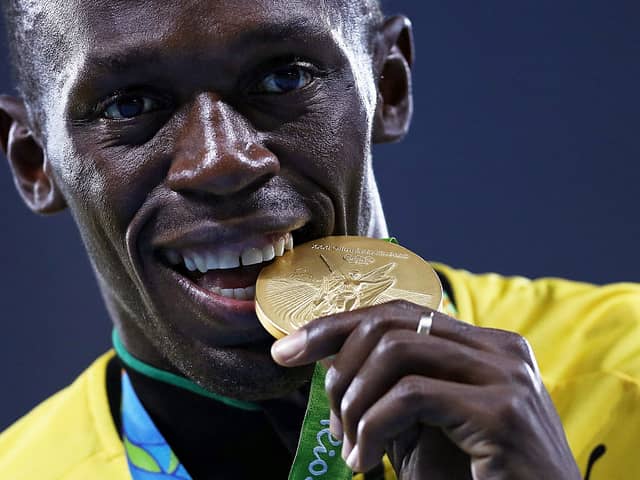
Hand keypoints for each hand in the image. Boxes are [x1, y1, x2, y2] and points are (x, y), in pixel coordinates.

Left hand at [271, 300, 580, 479]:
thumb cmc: (476, 479)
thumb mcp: (426, 425)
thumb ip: (393, 388)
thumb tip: (331, 360)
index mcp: (483, 345)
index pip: (397, 312)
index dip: (335, 325)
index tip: (289, 350)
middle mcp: (499, 348)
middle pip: (390, 322)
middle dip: (337, 363)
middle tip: (327, 419)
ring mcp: (505, 374)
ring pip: (394, 351)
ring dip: (355, 403)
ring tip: (351, 448)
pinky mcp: (501, 411)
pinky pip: (410, 395)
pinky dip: (373, 426)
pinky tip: (366, 461)